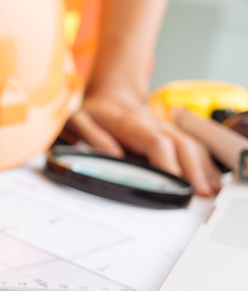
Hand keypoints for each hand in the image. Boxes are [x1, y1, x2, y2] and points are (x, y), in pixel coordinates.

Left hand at [65, 91, 220, 195]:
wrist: (108, 99)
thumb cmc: (93, 113)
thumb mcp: (78, 120)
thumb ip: (91, 136)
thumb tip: (111, 154)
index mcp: (131, 123)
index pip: (155, 141)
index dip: (166, 160)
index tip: (173, 180)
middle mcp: (154, 125)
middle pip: (180, 145)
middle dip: (192, 168)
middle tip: (198, 191)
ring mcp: (166, 130)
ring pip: (191, 146)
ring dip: (203, 168)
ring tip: (209, 189)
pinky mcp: (172, 136)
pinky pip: (193, 148)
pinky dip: (205, 164)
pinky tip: (211, 180)